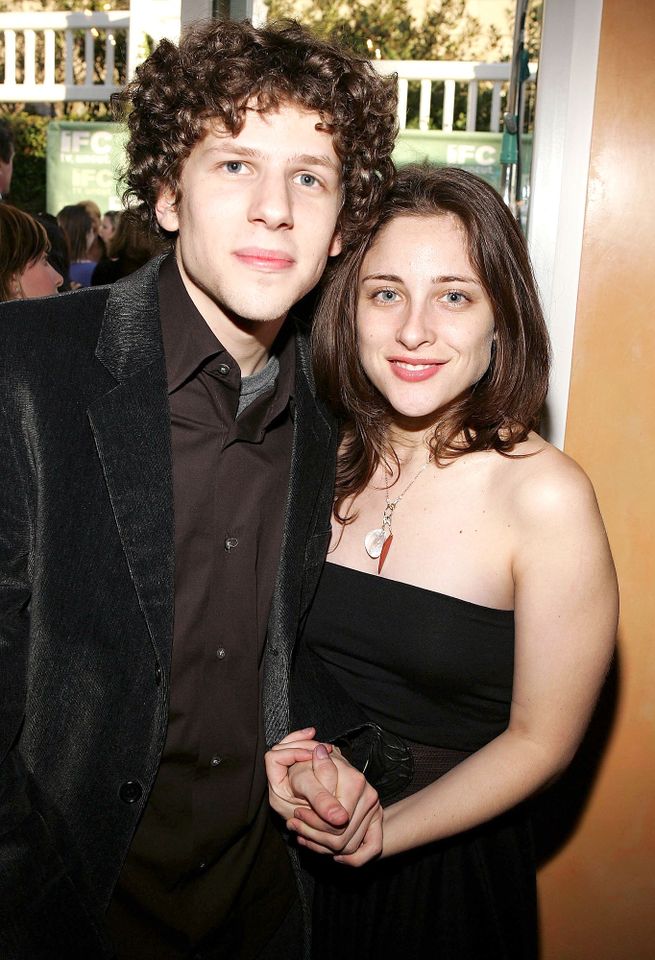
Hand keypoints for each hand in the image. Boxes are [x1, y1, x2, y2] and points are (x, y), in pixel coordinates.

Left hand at [265, 729, 382, 864]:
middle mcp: (369, 796)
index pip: (334, 822)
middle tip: (295, 827)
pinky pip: (372, 848)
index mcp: (355, 782)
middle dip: (314, 836)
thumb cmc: (311, 770)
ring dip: (324, 848)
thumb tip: (338, 814)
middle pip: (342, 837)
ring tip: (305, 836)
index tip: (295, 817)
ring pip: (350, 846)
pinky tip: (333, 854)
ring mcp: (374, 809)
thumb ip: (320, 794)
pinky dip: (352, 858)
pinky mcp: (376, 820)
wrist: (322, 768)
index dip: (310, 824)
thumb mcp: (306, 777)